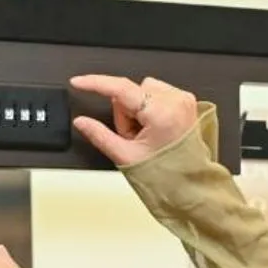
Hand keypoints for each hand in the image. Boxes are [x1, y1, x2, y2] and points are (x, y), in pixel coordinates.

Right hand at [71, 75, 201, 166]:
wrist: (189, 185)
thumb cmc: (165, 176)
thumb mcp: (125, 156)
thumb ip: (99, 135)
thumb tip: (81, 122)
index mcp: (160, 113)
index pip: (120, 88)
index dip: (95, 83)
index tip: (79, 81)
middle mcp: (175, 101)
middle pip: (131, 90)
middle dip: (125, 112)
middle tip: (133, 136)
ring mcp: (183, 99)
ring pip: (143, 90)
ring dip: (137, 109)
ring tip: (145, 133)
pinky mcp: (186, 101)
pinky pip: (158, 92)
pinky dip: (150, 107)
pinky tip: (154, 127)